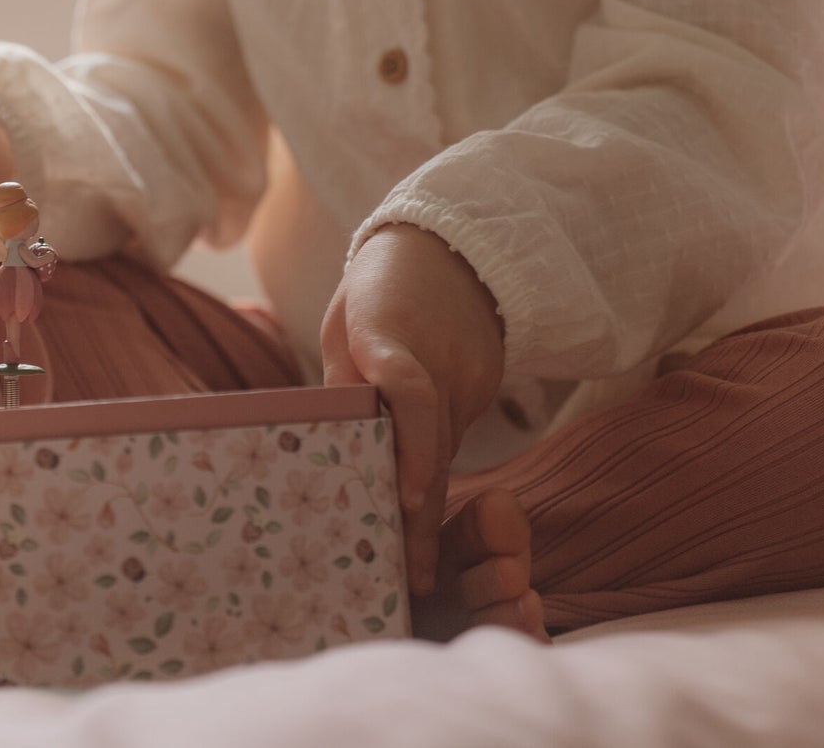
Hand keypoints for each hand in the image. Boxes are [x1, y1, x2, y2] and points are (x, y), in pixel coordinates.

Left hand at [320, 224, 504, 596]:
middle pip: (431, 445)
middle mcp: (440, 362)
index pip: (409, 391)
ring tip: (407, 560)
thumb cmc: (379, 284)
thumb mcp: (344, 320)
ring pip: (446, 448)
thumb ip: (345, 377)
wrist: (450, 244)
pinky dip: (434, 463)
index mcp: (392, 335)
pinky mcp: (485, 385)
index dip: (412, 446)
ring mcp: (469, 377)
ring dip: (427, 494)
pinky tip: (418, 502)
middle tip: (412, 579)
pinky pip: (455, 434)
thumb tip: (338, 438)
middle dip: (421, 514)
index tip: (409, 498)